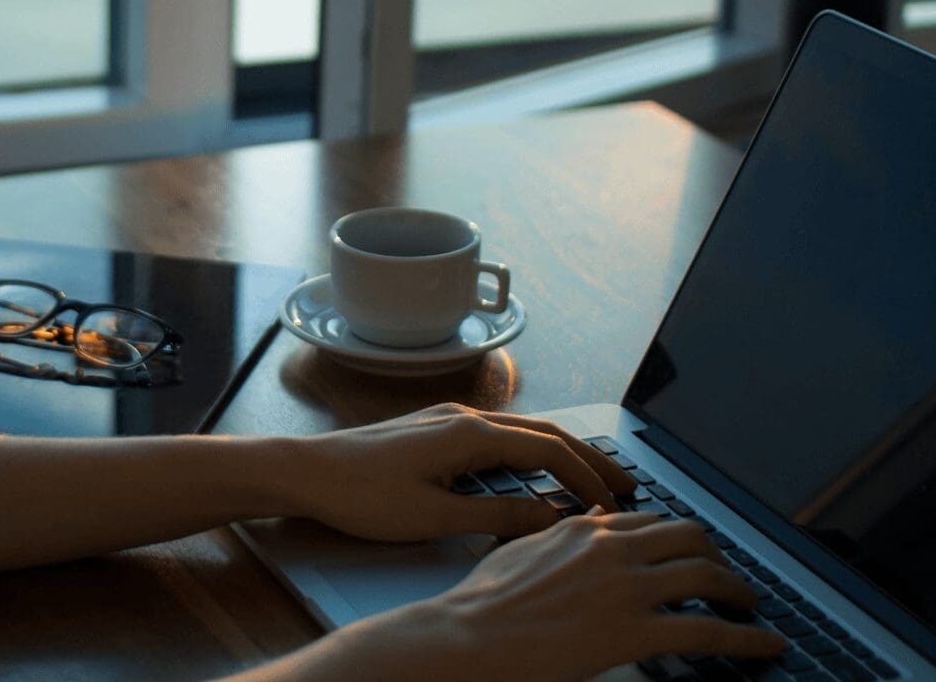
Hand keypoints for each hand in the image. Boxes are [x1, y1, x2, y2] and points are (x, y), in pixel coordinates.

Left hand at [288, 403, 640, 542]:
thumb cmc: (361, 494)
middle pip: (545, 433)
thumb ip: (496, 517)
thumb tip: (550, 518)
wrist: (307, 471)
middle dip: (590, 458)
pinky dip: (531, 452)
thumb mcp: (434, 516)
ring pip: (523, 431)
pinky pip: (499, 435)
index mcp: (470, 434)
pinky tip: (535, 471)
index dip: (587, 478)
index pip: (549, 451)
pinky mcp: (434, 428)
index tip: (614, 505)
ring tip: (592, 478)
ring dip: (562, 453)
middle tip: (627, 483)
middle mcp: (465, 417)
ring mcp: (448, 419)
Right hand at [396, 510, 786, 681]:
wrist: (468, 638)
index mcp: (586, 531)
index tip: (692, 553)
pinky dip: (748, 638)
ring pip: (708, 577)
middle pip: (690, 538)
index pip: (651, 522)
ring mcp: (627, 588)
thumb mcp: (522, 551)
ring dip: (739, 593)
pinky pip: (709, 631)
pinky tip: (766, 644)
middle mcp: (613, 549)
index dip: (680, 539)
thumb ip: (561, 536)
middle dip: (718, 556)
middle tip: (728, 578)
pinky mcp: (636, 630)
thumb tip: (589, 522)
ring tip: (751, 608)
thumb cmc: (482, 604)